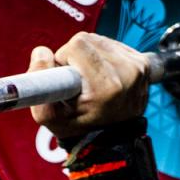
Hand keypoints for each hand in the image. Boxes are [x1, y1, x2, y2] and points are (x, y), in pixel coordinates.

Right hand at [28, 32, 149, 139]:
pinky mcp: (143, 64)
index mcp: (107, 86)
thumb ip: (36, 85)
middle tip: (77, 81)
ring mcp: (139, 68)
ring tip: (90, 80)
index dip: (64, 58)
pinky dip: (104, 57)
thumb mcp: (49, 116)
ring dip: (90, 56)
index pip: (78, 45)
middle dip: (76, 56)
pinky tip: (104, 77)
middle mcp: (128, 74)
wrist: (111, 140)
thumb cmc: (78, 129)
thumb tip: (41, 52)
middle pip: (89, 40)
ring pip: (101, 41)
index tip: (66, 76)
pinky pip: (114, 46)